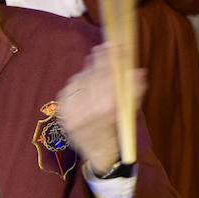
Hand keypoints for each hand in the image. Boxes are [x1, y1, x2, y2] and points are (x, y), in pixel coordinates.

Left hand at [55, 45, 145, 170]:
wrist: (98, 153)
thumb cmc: (117, 131)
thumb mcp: (128, 114)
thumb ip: (133, 93)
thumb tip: (138, 72)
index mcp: (104, 116)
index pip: (108, 81)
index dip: (113, 62)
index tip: (119, 46)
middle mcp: (84, 115)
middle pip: (93, 78)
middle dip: (102, 60)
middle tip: (110, 44)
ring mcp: (69, 113)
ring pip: (81, 80)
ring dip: (91, 68)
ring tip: (100, 58)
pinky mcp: (61, 111)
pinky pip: (70, 86)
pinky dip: (80, 78)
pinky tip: (87, 75)